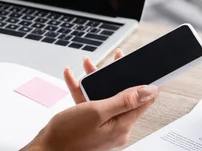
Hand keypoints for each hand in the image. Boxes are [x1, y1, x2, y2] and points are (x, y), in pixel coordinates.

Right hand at [22, 49, 158, 150]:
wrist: (46, 149)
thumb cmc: (68, 135)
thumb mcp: (97, 112)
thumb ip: (123, 101)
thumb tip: (148, 91)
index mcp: (121, 126)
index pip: (142, 102)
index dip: (148, 85)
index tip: (155, 72)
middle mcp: (115, 127)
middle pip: (122, 96)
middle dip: (115, 76)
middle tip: (117, 60)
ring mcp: (102, 126)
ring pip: (104, 97)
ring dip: (95, 80)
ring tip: (87, 65)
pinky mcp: (90, 125)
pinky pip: (90, 103)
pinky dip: (82, 90)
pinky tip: (72, 78)